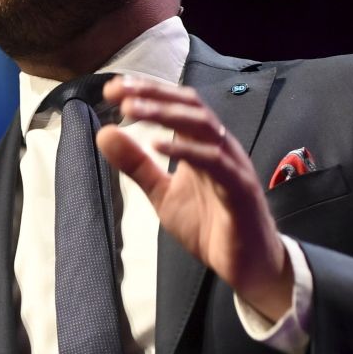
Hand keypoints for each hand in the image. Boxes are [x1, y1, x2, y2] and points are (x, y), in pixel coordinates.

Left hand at [97, 77, 291, 319]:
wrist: (246, 265)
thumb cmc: (209, 225)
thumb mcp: (162, 194)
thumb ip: (136, 165)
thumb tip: (105, 133)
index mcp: (201, 143)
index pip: (176, 104)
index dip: (146, 91)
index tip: (112, 88)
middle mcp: (219, 146)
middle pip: (189, 105)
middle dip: (152, 93)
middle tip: (118, 91)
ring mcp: (231, 164)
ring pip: (202, 125)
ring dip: (165, 113)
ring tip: (132, 110)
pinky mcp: (239, 188)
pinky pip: (214, 162)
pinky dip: (185, 150)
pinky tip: (157, 146)